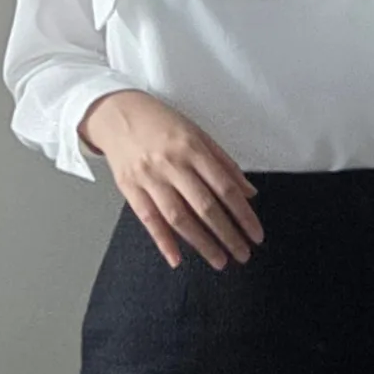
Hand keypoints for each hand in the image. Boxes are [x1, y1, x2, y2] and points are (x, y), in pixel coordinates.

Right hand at [79, 89, 264, 268]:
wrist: (117, 113)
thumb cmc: (161, 123)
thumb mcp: (197, 134)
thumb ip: (224, 163)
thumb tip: (249, 192)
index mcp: (193, 148)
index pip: (225, 188)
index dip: (243, 214)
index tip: (255, 235)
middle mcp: (173, 164)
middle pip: (205, 206)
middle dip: (227, 234)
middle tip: (242, 254)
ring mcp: (150, 177)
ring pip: (179, 217)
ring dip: (201, 243)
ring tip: (219, 261)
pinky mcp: (130, 188)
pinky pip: (149, 219)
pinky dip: (162, 241)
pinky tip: (176, 259)